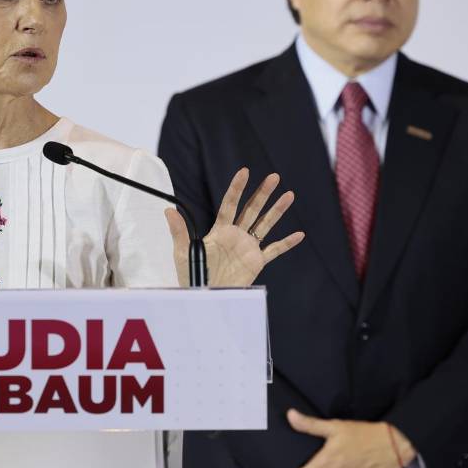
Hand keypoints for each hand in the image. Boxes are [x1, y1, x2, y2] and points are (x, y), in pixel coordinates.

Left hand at [166, 168, 304, 286]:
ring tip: (289, 195)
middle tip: (274, 177)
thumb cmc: (192, 275)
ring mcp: (248, 248)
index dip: (237, 188)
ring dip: (277, 211)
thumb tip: (168, 210)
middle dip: (263, 193)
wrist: (205, 295)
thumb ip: (179, 231)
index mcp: (220, 230)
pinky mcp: (256, 262)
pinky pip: (274, 250)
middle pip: (252, 210)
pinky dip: (286, 243)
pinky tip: (299, 235)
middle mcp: (236, 235)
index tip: (245, 171)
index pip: (230, 204)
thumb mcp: (183, 252)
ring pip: (265, 225)